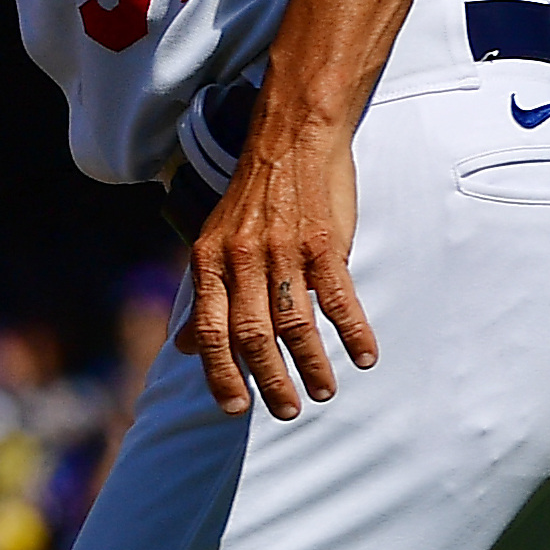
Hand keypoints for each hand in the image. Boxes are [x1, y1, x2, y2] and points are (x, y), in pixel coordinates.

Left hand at [190, 119, 377, 417]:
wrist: (290, 140)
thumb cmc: (254, 198)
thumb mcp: (214, 243)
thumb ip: (204, 297)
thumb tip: (184, 346)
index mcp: (210, 261)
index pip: (210, 330)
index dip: (220, 373)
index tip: (233, 407)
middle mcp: (242, 259)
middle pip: (252, 334)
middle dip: (269, 380)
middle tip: (285, 410)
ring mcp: (283, 251)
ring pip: (295, 322)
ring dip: (311, 364)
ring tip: (322, 392)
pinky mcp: (323, 242)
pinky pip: (338, 297)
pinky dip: (353, 330)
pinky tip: (364, 355)